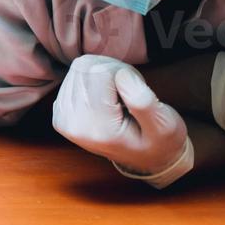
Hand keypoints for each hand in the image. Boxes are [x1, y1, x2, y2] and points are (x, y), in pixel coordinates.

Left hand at [53, 54, 193, 188]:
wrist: (147, 158)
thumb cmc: (159, 141)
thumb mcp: (164, 126)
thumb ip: (144, 102)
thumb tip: (121, 76)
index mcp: (96, 130)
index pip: (101, 72)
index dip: (125, 73)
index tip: (137, 91)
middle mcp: (72, 125)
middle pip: (87, 66)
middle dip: (113, 70)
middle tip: (130, 91)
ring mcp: (62, 118)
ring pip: (80, 67)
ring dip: (104, 73)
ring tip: (121, 95)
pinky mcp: (60, 111)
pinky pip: (74, 74)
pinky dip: (94, 78)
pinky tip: (107, 96)